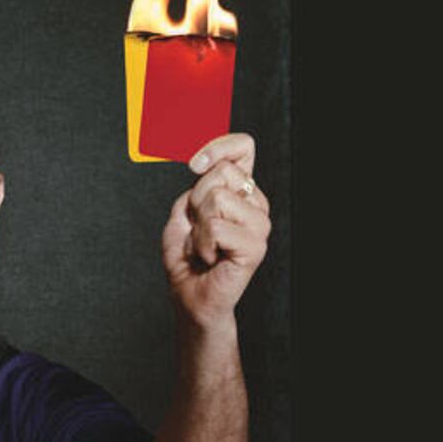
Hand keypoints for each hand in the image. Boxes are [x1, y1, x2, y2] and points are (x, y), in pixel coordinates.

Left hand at [161, 133, 270, 326]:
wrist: (190, 295)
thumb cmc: (187, 256)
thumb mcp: (183, 212)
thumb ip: (196, 185)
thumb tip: (203, 161)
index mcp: (241, 191)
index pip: (243, 147)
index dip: (219, 146)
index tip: (194, 165)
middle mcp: (255, 204)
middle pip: (222, 172)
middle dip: (196, 200)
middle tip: (198, 229)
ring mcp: (259, 225)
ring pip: (217, 198)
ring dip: (197, 226)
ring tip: (204, 245)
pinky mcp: (256, 246)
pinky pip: (216, 227)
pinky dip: (201, 244)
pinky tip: (210, 258)